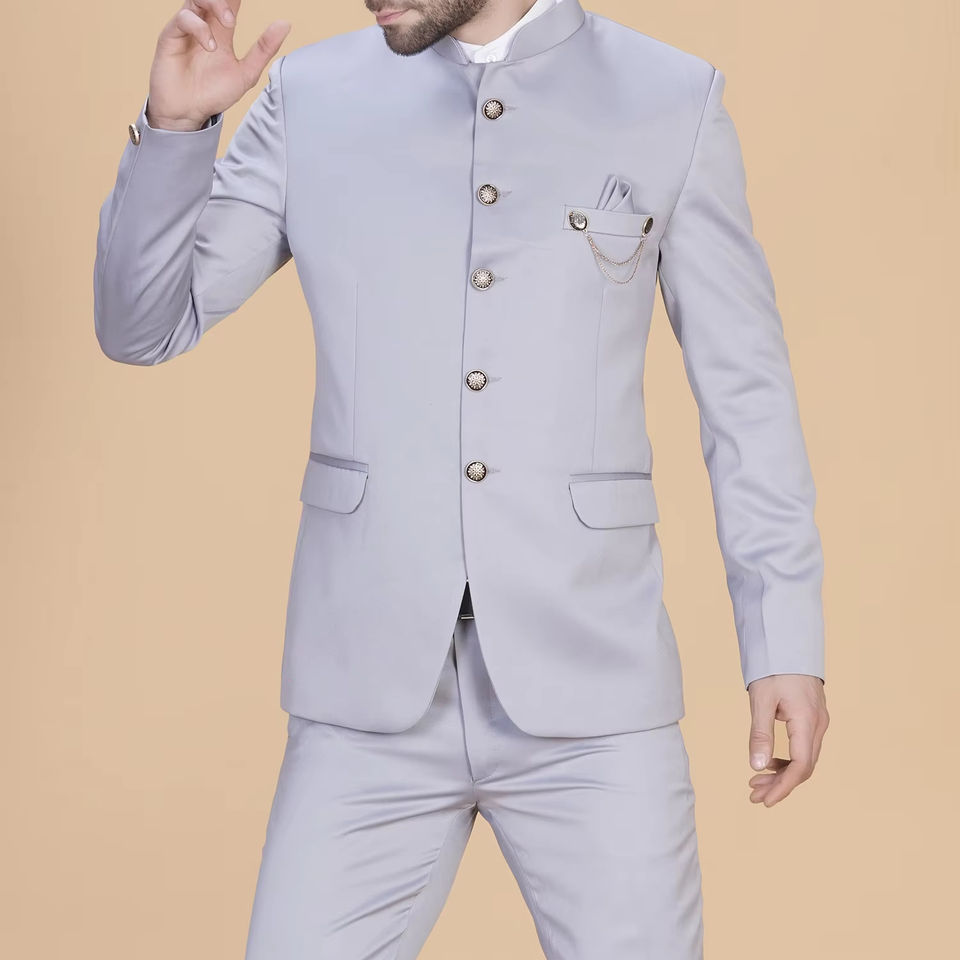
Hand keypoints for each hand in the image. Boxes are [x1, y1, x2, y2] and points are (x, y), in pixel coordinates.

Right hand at [146, 1, 290, 130]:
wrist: (189, 114)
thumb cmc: (213, 94)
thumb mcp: (246, 73)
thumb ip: (264, 49)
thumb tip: (285, 24)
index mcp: (221, 31)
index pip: (231, 2)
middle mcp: (203, 25)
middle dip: (226, 0)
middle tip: (235, 16)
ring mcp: (186, 29)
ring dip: (215, 4)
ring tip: (229, 23)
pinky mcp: (171, 36)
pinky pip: (184, 19)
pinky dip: (199, 28)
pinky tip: (211, 46)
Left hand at [746, 673, 828, 805]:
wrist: (788, 643)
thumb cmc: (774, 667)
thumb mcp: (761, 699)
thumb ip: (760, 733)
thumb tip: (757, 767)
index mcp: (807, 721)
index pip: (801, 766)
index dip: (784, 786)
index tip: (765, 800)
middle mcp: (818, 725)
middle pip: (804, 766)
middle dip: (780, 784)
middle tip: (754, 796)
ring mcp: (818, 721)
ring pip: (804, 758)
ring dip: (782, 773)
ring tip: (756, 783)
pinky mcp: (813, 717)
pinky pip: (804, 747)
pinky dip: (787, 759)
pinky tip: (770, 763)